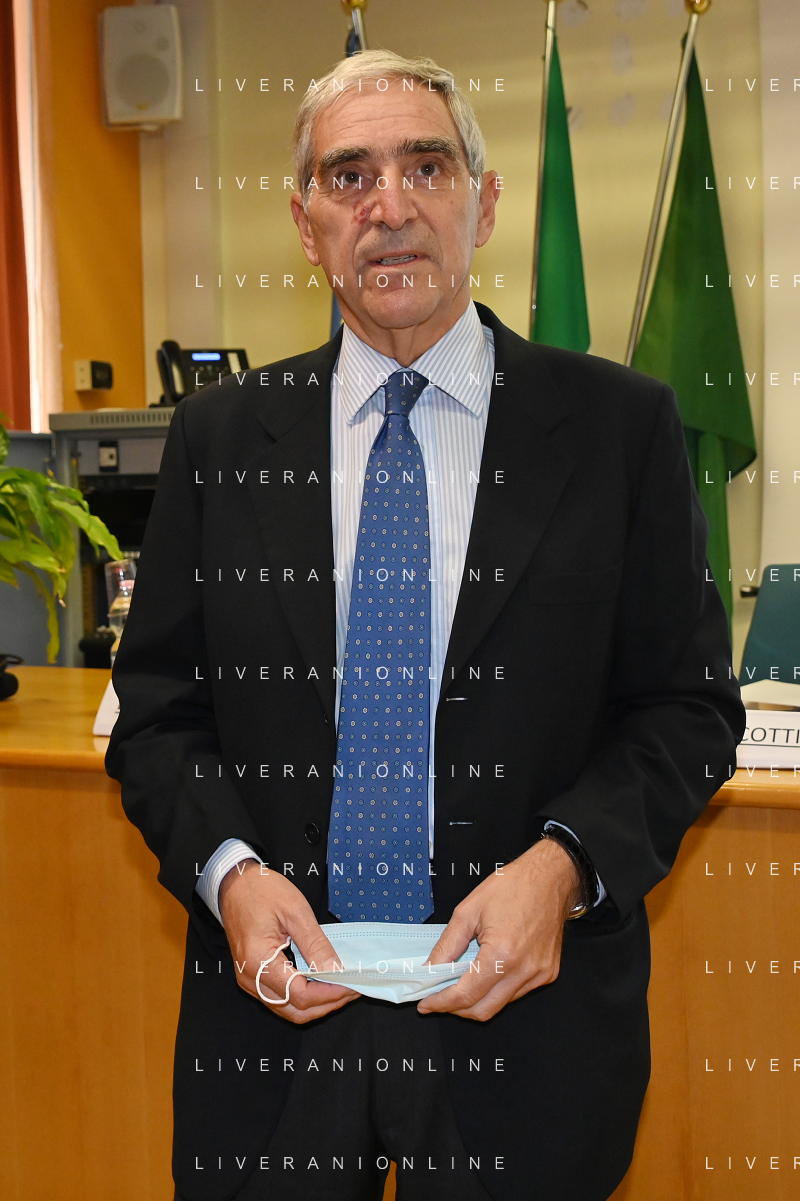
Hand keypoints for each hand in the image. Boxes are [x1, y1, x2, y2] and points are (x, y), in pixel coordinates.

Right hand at [219, 860, 359, 1023]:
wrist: (234, 884)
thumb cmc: (261, 891)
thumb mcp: (295, 911)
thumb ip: (315, 944)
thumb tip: (336, 970)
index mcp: (258, 961)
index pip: (299, 994)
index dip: (329, 993)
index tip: (352, 984)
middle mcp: (250, 978)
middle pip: (294, 1009)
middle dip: (327, 1004)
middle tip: (352, 989)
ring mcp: (249, 980)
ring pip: (287, 1009)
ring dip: (316, 1004)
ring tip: (341, 988)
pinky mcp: (252, 977)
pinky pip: (280, 999)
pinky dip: (303, 998)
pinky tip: (321, 985)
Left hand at [417, 838, 581, 1020]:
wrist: (550, 877)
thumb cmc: (512, 885)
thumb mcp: (468, 911)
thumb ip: (447, 946)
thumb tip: (430, 970)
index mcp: (502, 954)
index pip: (466, 994)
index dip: (442, 1003)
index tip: (426, 1003)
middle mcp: (524, 970)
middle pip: (483, 1010)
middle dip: (456, 1008)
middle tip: (438, 996)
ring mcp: (539, 975)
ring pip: (500, 1004)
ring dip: (476, 1000)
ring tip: (460, 982)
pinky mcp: (547, 973)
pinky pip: (516, 993)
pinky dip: (496, 990)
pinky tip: (486, 972)